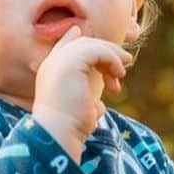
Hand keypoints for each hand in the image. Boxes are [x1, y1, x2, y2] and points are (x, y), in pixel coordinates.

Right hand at [30, 25, 132, 153]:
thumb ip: (89, 101)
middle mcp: (52, 63)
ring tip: (122, 73)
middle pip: (82, 44)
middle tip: (122, 68)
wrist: (59, 131)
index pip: (65, 46)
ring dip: (111, 56)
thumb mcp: (82, 110)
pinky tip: (117, 75)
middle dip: (104, 52)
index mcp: (51, 72)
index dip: (82, 42)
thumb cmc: (72, 127)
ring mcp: (60, 60)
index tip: (102, 50)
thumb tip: (99, 107)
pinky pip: (98, 51)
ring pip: (91, 45)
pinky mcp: (71, 61)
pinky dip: (112, 60)